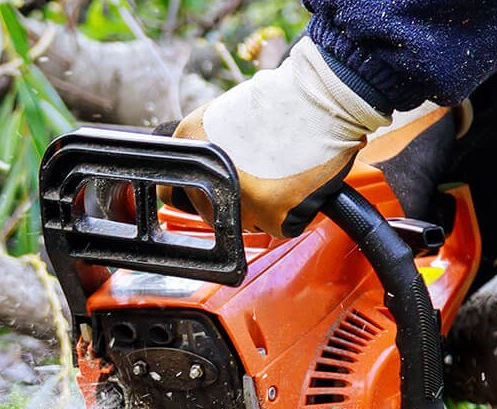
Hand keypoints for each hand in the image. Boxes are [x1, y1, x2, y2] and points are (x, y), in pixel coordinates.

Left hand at [174, 38, 389, 237]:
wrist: (320, 93)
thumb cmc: (285, 97)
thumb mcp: (227, 114)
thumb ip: (213, 149)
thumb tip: (212, 176)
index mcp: (192, 146)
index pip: (177, 194)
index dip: (201, 198)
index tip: (218, 195)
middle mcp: (210, 178)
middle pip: (216, 214)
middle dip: (241, 203)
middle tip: (268, 176)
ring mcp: (239, 201)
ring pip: (252, 224)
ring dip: (271, 209)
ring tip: (289, 172)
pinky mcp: (273, 215)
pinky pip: (286, 227)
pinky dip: (299, 212)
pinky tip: (304, 182)